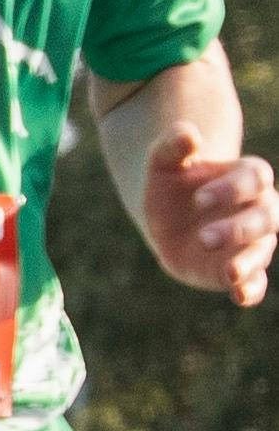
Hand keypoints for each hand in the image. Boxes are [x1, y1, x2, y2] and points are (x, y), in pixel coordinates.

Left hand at [144, 133, 277, 307]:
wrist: (169, 214)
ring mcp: (252, 241)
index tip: (200, 198)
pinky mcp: (238, 268)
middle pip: (266, 217)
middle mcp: (258, 209)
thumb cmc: (172, 182)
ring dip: (248, 261)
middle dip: (239, 228)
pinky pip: (256, 281)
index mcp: (247, 178)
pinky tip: (239, 296)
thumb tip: (187, 134)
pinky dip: (251, 289)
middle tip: (204, 237)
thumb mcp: (165, 161)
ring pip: (263, 249)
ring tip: (229, 271)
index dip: (232, 188)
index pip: (254, 178)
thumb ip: (174, 146)